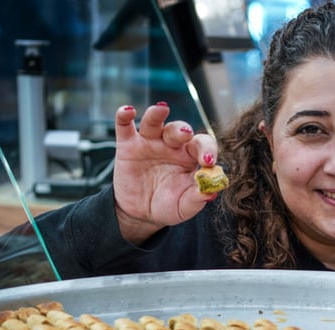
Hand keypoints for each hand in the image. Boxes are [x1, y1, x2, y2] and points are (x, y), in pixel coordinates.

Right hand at [111, 103, 219, 242]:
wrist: (140, 213)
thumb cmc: (167, 206)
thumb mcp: (184, 207)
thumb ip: (197, 198)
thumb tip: (211, 192)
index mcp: (190, 157)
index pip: (202, 144)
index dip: (207, 149)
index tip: (208, 161)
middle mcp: (172, 145)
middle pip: (179, 130)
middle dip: (182, 130)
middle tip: (185, 134)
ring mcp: (149, 142)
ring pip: (154, 122)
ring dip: (157, 115)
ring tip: (161, 109)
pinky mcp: (128, 145)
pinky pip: (125, 127)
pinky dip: (124, 116)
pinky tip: (127, 112)